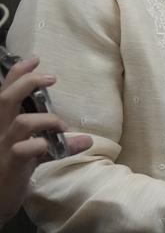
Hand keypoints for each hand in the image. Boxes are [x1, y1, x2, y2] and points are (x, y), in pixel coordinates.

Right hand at [0, 57, 91, 226]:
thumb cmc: (11, 173)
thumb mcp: (34, 155)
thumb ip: (56, 144)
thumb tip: (87, 140)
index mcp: (1, 125)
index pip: (3, 93)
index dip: (17, 74)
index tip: (34, 59)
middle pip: (6, 99)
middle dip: (27, 83)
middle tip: (51, 77)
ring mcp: (2, 147)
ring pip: (22, 122)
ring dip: (48, 120)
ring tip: (61, 126)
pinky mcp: (10, 164)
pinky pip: (26, 149)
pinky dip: (42, 145)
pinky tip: (49, 149)